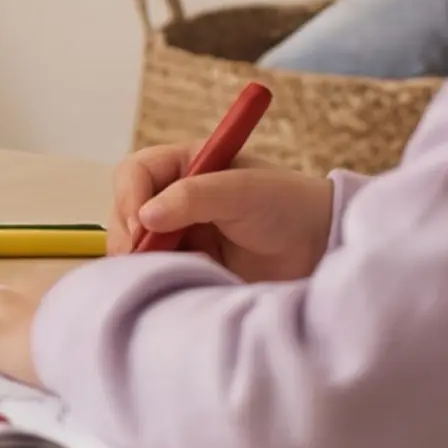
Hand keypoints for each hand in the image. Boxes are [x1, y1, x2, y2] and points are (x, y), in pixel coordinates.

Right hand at [113, 143, 336, 280]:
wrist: (321, 250)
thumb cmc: (287, 207)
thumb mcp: (243, 191)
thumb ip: (193, 196)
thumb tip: (145, 217)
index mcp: (186, 165)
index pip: (135, 173)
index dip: (130, 197)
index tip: (143, 227)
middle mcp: (175, 197)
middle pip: (126, 209)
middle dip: (127, 232)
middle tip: (142, 257)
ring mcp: (179, 232)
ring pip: (135, 243)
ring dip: (139, 257)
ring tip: (161, 272)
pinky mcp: (187, 264)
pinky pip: (154, 269)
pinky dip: (154, 276)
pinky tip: (172, 282)